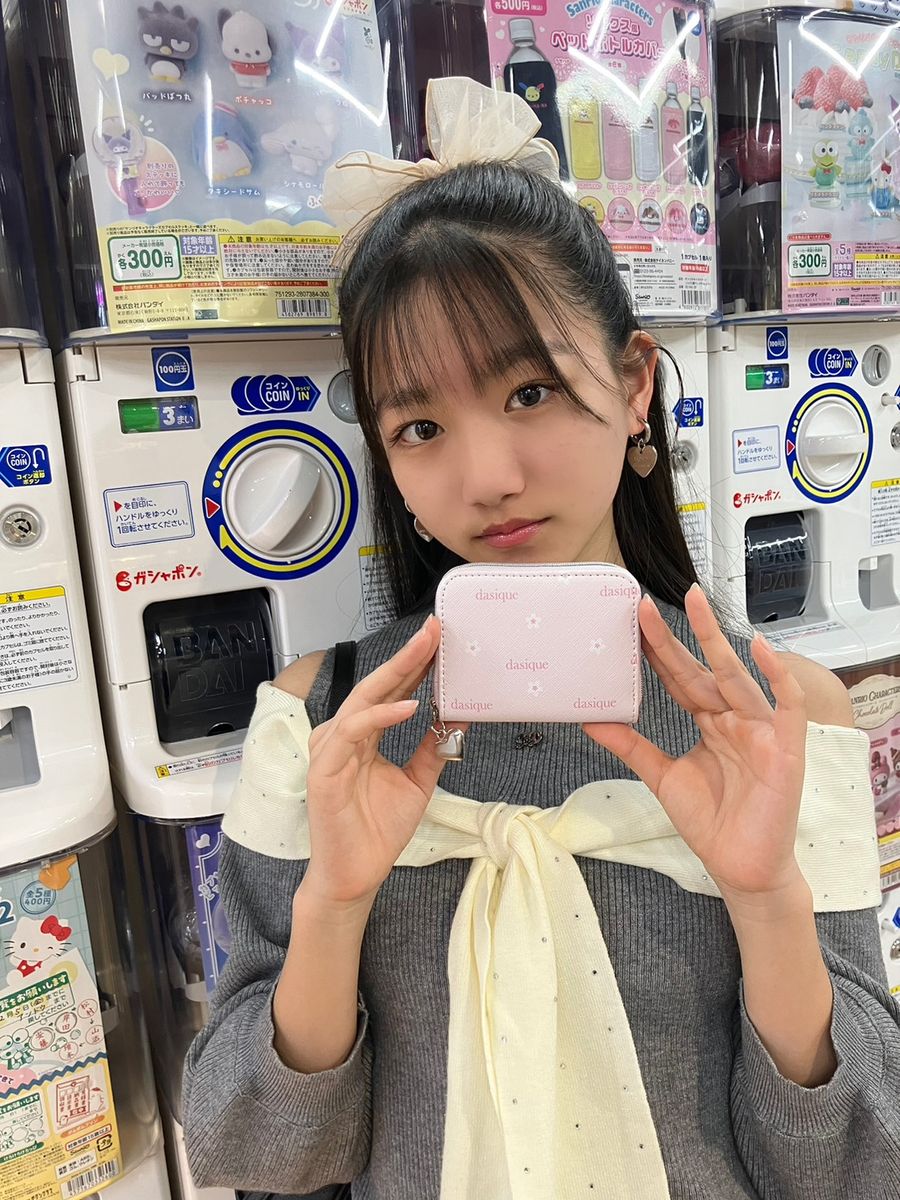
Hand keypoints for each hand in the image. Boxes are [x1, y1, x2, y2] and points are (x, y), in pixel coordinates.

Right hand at [301, 617, 465, 908]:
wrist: (355, 875)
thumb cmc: (376, 831)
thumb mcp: (417, 782)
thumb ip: (431, 748)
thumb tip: (455, 718)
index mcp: (363, 735)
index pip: (391, 691)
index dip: (414, 665)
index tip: (440, 640)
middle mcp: (344, 735)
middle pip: (377, 686)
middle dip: (408, 656)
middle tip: (435, 630)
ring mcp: (332, 750)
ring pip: (364, 700)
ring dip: (396, 674)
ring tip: (427, 653)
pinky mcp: (325, 769)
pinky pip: (353, 732)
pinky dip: (381, 716)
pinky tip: (408, 706)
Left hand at [582, 585, 807, 899]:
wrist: (740, 868)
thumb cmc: (711, 822)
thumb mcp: (661, 776)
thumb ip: (631, 745)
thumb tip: (590, 719)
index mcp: (709, 720)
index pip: (678, 677)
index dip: (656, 650)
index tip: (632, 620)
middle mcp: (734, 718)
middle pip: (702, 669)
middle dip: (678, 635)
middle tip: (646, 603)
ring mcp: (760, 730)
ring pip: (736, 676)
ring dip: (717, 639)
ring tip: (697, 602)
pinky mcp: (786, 747)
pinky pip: (785, 704)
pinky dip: (776, 675)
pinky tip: (759, 648)